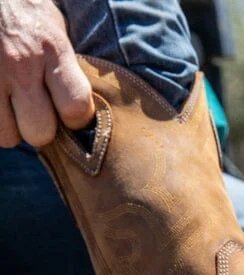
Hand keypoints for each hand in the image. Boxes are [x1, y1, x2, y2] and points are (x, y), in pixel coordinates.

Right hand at [0, 0, 93, 146]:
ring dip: (13, 127)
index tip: (69, 112)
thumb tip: (80, 106)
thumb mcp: (54, 25)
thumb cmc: (23, 7)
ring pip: (8, 136)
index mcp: (52, 49)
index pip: (75, 108)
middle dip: (41, 127)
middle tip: (37, 110)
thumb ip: (66, 65)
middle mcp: (21, 65)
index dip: (76, 118)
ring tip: (13, 106)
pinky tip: (0, 101)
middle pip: (40, 132)